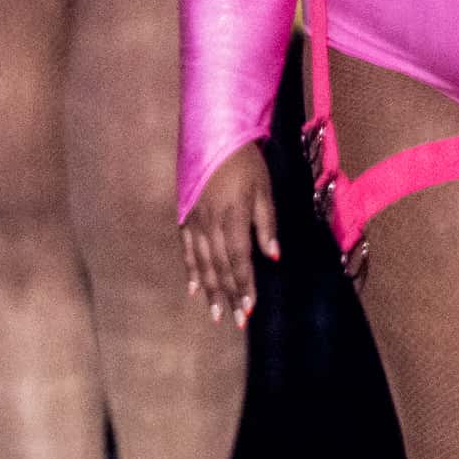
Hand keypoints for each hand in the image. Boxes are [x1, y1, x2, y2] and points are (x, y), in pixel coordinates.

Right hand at [179, 144, 280, 326]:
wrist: (212, 137)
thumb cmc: (245, 163)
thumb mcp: (264, 190)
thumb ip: (267, 224)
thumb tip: (273, 256)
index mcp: (233, 216)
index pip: (239, 259)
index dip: (245, 286)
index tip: (250, 309)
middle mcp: (210, 223)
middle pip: (220, 267)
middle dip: (229, 295)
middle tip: (236, 320)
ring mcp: (194, 221)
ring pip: (202, 263)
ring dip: (210, 290)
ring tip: (216, 313)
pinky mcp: (185, 217)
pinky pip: (187, 249)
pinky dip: (191, 270)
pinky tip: (194, 289)